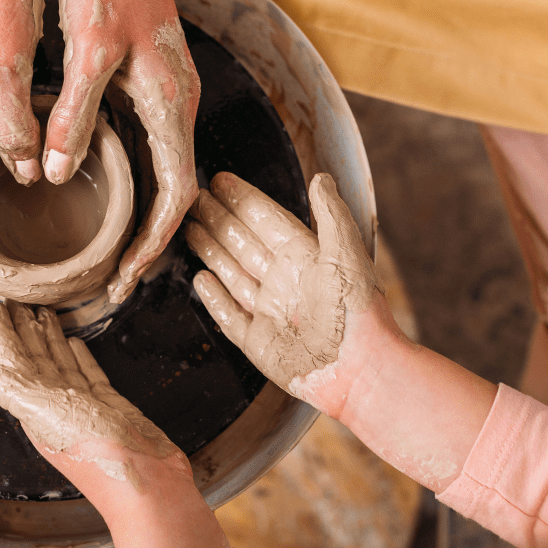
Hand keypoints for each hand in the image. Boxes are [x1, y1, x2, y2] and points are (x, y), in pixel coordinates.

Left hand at [0, 299, 237, 547]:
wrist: (146, 484)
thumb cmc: (94, 452)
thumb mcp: (44, 414)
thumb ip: (9, 388)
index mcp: (31, 402)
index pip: (9, 357)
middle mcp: (52, 402)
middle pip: (31, 355)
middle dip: (21, 327)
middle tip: (15, 298)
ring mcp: (80, 404)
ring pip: (59, 361)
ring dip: (48, 337)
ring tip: (42, 311)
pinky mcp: (109, 405)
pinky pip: (88, 373)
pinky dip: (79, 356)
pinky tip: (76, 341)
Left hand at [49, 0, 199, 304]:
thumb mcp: (88, 55)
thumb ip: (76, 118)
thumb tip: (59, 174)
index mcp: (170, 104)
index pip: (175, 197)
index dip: (151, 244)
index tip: (125, 278)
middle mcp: (177, 104)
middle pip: (172, 191)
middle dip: (146, 239)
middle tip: (113, 278)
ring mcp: (168, 92)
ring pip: (161, 169)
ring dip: (139, 212)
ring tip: (106, 247)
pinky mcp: (151, 79)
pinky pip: (147, 142)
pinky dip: (132, 177)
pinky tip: (101, 187)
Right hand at [186, 172, 387, 417]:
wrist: (358, 370)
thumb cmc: (357, 311)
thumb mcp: (346, 253)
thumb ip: (331, 213)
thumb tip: (320, 177)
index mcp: (306, 258)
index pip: (267, 221)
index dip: (243, 200)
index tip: (219, 181)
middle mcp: (286, 282)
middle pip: (244, 244)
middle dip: (219, 220)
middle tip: (193, 200)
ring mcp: (270, 312)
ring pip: (232, 273)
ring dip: (211, 250)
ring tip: (189, 229)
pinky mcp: (258, 342)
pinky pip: (229, 315)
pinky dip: (214, 297)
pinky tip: (200, 279)